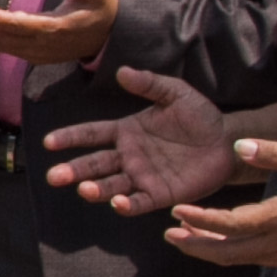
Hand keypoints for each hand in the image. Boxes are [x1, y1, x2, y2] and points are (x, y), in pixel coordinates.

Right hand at [43, 69, 240, 214]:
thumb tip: (122, 71)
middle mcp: (129, 156)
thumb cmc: (200, 117)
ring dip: (96, 189)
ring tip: (84, 189)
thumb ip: (149, 84)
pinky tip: (118, 203)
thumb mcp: (175, 93)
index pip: (92, 134)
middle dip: (73, 171)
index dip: (70, 137)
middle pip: (94, 164)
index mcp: (127, 131)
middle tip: (54, 177)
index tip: (49, 142)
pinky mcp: (160, 195)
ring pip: (111, 185)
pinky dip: (127, 205)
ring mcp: (142, 177)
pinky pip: (139, 202)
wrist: (228, 142)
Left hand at [163, 138, 276, 266]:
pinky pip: (258, 259)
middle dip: (196, 245)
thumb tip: (239, 147)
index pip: (233, 225)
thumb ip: (275, 153)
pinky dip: (234, 252)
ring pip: (242, 259)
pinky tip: (222, 240)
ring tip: (187, 236)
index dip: (202, 220)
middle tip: (170, 234)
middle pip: (229, 252)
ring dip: (212, 250)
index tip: (177, 210)